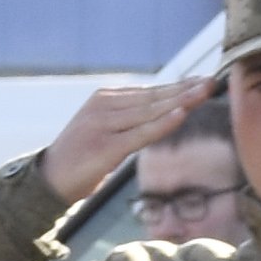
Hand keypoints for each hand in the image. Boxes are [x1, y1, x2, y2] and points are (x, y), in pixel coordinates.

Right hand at [40, 75, 214, 202]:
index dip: (178, 86)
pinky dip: (162, 124)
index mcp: (105, 98)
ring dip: (181, 101)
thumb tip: (160, 112)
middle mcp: (104, 106)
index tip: (202, 81)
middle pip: (154, 97)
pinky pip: (140, 133)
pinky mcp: (105, 147)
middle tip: (212, 82)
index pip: (150, 91)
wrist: (48, 179)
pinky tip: (181, 114)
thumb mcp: (104, 129)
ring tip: (204, 93)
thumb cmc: (79, 157)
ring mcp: (104, 125)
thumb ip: (127, 119)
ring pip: (151, 111)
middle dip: (185, 89)